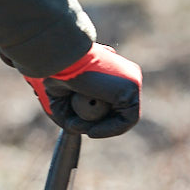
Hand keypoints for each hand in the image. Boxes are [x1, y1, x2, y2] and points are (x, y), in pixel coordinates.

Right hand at [25, 43, 141, 137]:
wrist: (61, 57)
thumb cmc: (57, 73)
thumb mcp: (63, 98)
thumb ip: (72, 115)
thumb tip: (78, 128)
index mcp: (113, 72)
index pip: (113, 102)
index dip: (97, 118)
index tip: (78, 123)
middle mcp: (127, 75)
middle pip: (119, 109)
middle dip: (100, 123)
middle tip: (80, 127)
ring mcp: (132, 81)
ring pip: (123, 116)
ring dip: (102, 127)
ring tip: (81, 126)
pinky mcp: (131, 88)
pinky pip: (126, 120)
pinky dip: (109, 130)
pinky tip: (91, 132)